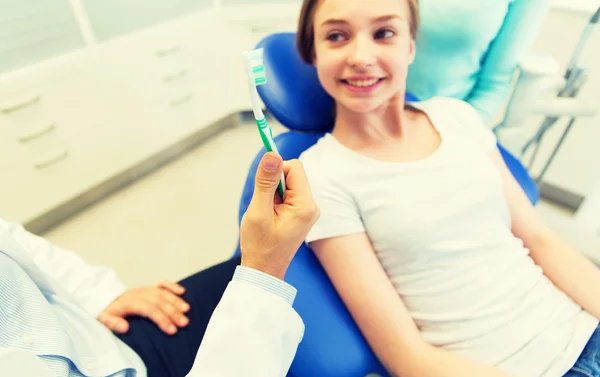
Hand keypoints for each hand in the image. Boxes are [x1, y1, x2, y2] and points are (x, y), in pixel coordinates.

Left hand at [98, 280, 189, 334]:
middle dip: (173, 312)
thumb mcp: (103, 319)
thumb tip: (125, 328)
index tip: (172, 330)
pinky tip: (182, 291)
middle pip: (159, 301)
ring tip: (186, 311)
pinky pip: (161, 283)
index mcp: (129, 302)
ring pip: (163, 293)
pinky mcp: (147, 287)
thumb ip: (113, 323)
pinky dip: (172, 286)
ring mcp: (144, 289)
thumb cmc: (106, 311)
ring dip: (176, 301)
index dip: (162, 319)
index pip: (149, 309)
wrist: (102, 298)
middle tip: (184, 323)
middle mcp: (139, 294)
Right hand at [240, 152, 319, 279]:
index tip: (261, 183)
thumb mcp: (259, 212)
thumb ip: (265, 182)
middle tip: (264, 205)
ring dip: (273, 192)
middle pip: (292, 173)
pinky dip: (275, 199)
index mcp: (305, 205)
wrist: (264, 270)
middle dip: (273, 183)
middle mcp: (312, 206)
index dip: (275, 170)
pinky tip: (270, 215)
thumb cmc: (260, 245)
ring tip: (267, 213)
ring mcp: (308, 209)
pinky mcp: (301, 212)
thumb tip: (271, 154)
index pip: (294, 167)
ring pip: (288, 182)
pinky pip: (288, 193)